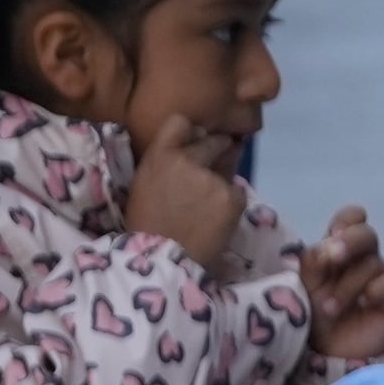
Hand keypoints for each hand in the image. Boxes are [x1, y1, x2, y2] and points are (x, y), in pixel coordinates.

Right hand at [126, 115, 249, 263]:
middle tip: (212, 176)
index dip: (192, 131)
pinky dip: (231, 205)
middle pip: (212, 142)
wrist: (162, 262)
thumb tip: (201, 141)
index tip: (197, 140)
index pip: (180, 122)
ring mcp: (212, 178)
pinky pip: (237, 194)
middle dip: (218, 151)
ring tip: (206, 212)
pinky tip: (216, 222)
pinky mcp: (232, 197)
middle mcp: (187, 159)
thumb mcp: (146, 185)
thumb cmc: (148, 226)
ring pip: (227, 172)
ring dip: (222, 184)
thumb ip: (169, 162)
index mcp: (159, 155)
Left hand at [298, 205, 383, 365]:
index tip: (332, 234)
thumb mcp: (306, 285)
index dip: (346, 220)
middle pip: (367, 234)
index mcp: (339, 248)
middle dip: (350, 241)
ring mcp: (381, 277)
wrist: (329, 352)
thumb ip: (314, 260)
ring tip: (329, 309)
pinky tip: (363, 302)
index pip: (352, 219)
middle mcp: (363, 258)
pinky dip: (376, 289)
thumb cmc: (314, 314)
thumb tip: (329, 244)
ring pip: (371, 264)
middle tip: (334, 256)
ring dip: (346, 286)